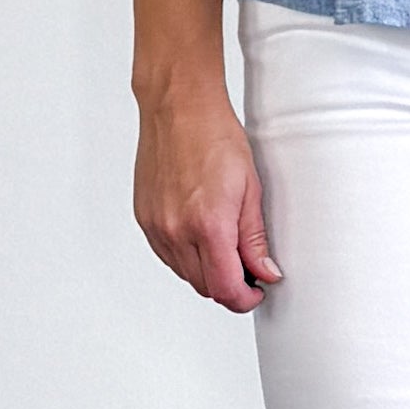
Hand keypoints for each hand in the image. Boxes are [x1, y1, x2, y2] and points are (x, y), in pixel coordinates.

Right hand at [133, 93, 280, 310]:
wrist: (179, 109)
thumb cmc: (215, 138)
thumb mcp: (251, 189)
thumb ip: (255, 239)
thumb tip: (265, 272)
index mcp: (208, 225)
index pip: (225, 288)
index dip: (245, 299)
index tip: (256, 291)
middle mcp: (176, 231)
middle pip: (204, 287)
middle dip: (229, 286)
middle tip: (247, 270)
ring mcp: (156, 227)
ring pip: (184, 274)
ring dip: (207, 272)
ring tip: (225, 247)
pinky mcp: (144, 220)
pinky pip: (167, 256)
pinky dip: (186, 257)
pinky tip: (201, 237)